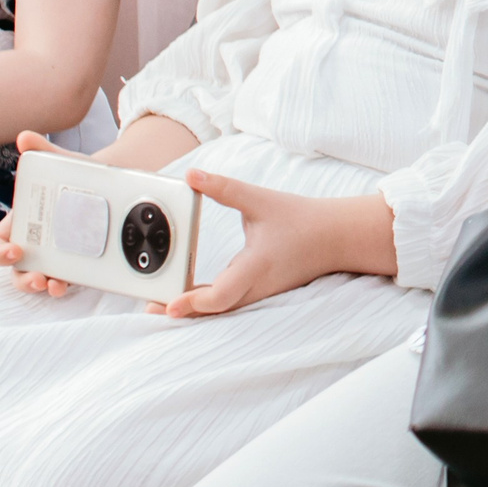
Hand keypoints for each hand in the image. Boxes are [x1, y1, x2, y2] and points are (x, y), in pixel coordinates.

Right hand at [0, 131, 79, 296]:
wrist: (114, 182)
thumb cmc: (80, 174)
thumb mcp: (64, 163)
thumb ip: (44, 152)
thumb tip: (25, 138)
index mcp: (23, 221)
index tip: (15, 251)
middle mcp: (34, 242)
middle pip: (15, 269)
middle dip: (22, 278)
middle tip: (38, 278)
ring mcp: (54, 256)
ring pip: (36, 278)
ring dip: (40, 286)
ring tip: (53, 285)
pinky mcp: (74, 263)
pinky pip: (62, 280)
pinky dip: (61, 285)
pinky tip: (68, 284)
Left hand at [158, 175, 393, 318]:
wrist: (337, 236)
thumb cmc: (301, 218)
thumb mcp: (260, 200)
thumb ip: (223, 188)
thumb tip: (191, 175)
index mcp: (256, 266)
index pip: (221, 295)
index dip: (193, 302)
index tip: (169, 305)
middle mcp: (257, 286)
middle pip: (214, 310)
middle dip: (182, 310)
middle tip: (150, 308)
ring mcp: (261, 293)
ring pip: (222, 310)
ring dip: (194, 309)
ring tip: (163, 305)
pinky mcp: (262, 292)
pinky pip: (231, 303)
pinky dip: (209, 303)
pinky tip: (191, 297)